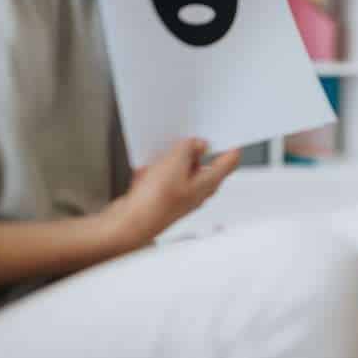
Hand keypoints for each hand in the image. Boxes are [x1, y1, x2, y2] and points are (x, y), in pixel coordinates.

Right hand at [105, 138, 240, 248]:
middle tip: (186, 138)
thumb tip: (199, 144)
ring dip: (171, 160)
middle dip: (195, 150)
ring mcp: (180, 197)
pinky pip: (163, 178)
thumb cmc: (153, 202)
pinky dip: (156, 172)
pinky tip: (145, 172)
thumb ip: (189, 148)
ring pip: (181, 170)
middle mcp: (197, 192)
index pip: (230, 162)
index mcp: (208, 184)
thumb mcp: (174, 163)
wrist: (127, 226)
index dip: (230, 144)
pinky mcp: (163, 199)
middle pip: (205, 164)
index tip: (226, 131)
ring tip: (159, 158)